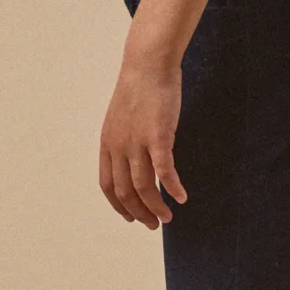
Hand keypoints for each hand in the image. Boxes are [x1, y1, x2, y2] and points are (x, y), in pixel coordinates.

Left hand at [99, 54, 187, 228]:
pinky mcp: (157, 136)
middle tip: (154, 224)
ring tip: (168, 218)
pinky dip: (172, 188)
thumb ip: (126, 142)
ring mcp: (136, 142)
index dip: (119, 206)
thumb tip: (136, 161)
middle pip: (125, 191)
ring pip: (143, 186)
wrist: (148, 64)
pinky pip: (164, 170)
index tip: (132, 218)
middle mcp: (118, 146)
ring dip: (155, 207)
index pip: (108, 185)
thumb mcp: (123, 119)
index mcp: (108, 144)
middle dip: (139, 213)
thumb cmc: (140, 90)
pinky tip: (182, 197)